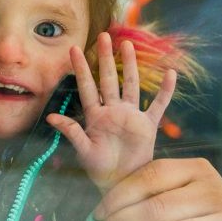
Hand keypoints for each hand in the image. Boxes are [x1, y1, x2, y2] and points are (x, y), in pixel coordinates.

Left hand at [47, 32, 175, 192]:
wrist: (121, 184)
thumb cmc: (99, 169)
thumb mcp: (84, 150)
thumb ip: (71, 131)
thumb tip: (50, 116)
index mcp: (95, 116)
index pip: (86, 87)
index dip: (80, 69)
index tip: (73, 49)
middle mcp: (113, 111)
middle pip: (108, 79)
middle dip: (105, 58)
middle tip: (103, 36)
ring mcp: (131, 116)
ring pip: (131, 85)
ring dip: (130, 66)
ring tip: (128, 45)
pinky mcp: (147, 125)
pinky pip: (158, 105)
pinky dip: (165, 91)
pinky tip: (171, 73)